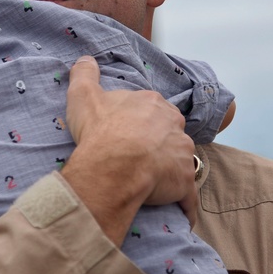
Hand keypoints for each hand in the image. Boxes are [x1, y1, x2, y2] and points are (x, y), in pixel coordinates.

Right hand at [63, 56, 198, 243]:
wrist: (115, 166)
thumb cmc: (101, 131)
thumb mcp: (84, 95)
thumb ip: (84, 74)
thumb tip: (85, 59)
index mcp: (154, 104)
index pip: (151, 111)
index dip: (138, 123)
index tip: (125, 135)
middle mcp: (175, 126)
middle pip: (170, 134)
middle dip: (160, 144)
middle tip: (138, 159)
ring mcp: (184, 154)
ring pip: (181, 162)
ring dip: (172, 172)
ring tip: (154, 185)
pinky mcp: (186, 183)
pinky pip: (188, 196)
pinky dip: (185, 205)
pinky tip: (180, 214)